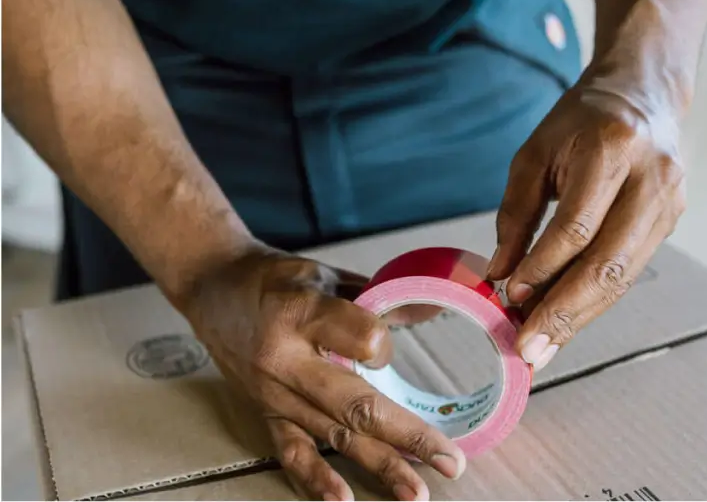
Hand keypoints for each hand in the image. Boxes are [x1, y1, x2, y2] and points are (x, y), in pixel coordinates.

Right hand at [181, 249, 464, 501]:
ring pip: (332, 435)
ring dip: (378, 465)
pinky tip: (342, 500)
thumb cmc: (272, 276)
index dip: (387, 345)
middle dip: (408, 436)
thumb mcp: (322, 273)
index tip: (389, 343)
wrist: (211, 286)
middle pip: (356, 404)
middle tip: (449, 460)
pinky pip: (291, 451)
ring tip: (416, 491)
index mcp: (303, 312)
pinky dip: (315, 480)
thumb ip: (370, 297)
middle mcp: (286, 359)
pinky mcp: (263, 411)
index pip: (363, 339)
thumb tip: (423, 312)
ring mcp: (273, 392)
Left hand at [488, 78, 685, 370]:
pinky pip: (628, 271)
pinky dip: (594, 300)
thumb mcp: (534, 155)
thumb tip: (499, 274)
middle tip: (528, 349)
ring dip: (579, 317)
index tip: (510, 296)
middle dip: (563, 312)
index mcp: (611, 150)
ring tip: (542, 347)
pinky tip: (566, 320)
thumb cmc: (579, 122)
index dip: (542, 266)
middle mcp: (650, 180)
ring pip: (622, 277)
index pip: (577, 226)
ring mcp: (667, 204)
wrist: (642, 96)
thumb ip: (516, 214)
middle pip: (607, 263)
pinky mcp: (670, 222)